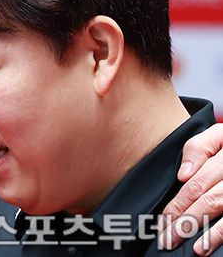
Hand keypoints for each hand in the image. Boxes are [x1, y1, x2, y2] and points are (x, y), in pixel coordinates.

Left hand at [160, 123, 222, 255]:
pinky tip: (205, 245)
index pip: (196, 181)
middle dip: (182, 217)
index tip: (164, 217)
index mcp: (222, 154)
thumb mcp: (217, 135)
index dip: (178, 201)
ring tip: (180, 241)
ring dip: (199, 228)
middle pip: (205, 197)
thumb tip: (183, 174)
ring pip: (217, 206)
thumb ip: (198, 148)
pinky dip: (219, 234)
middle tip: (165, 236)